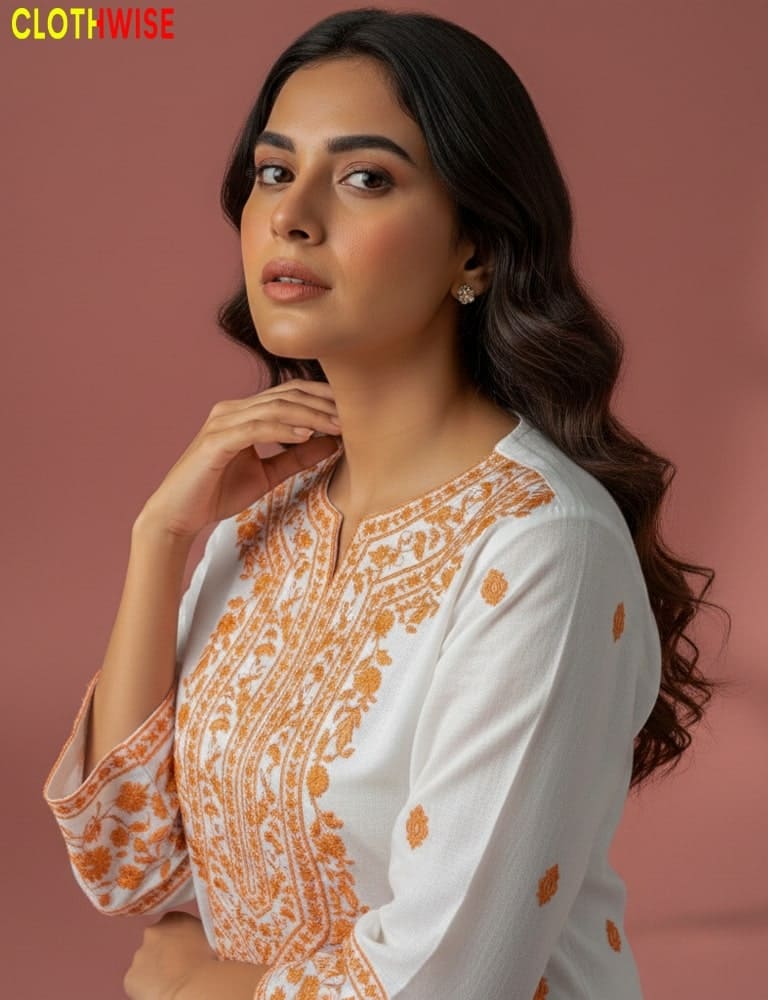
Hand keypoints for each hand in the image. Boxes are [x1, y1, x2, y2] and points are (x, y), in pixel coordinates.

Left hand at [123, 911, 216, 999]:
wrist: (196, 987)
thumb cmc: (212, 961)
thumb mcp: (210, 936)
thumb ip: (197, 932)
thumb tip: (197, 939)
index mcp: (173, 919)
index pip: (172, 926)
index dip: (179, 941)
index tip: (188, 952)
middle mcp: (152, 932)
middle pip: (156, 944)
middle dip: (164, 955)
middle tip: (180, 969)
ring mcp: (139, 955)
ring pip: (145, 965)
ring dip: (155, 972)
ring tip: (173, 983)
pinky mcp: (130, 978)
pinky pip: (137, 984)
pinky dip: (145, 989)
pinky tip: (161, 992)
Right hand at [138, 378, 342, 540]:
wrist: (177, 514)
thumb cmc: (218, 493)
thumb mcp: (268, 474)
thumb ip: (296, 457)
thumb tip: (332, 443)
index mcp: (244, 413)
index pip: (290, 394)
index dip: (322, 399)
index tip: (354, 410)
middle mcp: (231, 409)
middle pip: (286, 395)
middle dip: (322, 403)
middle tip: (354, 414)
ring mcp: (222, 422)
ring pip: (274, 408)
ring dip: (309, 415)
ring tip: (338, 425)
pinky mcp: (215, 440)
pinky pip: (255, 428)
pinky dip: (283, 429)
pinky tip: (306, 435)